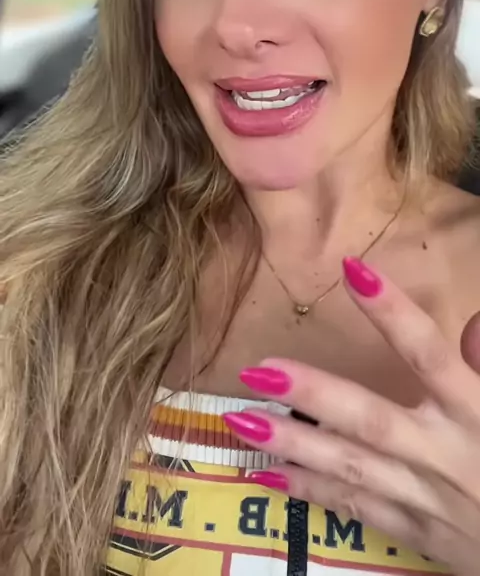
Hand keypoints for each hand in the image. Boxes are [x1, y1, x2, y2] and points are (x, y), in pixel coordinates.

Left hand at [223, 258, 479, 575]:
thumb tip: (472, 321)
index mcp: (477, 413)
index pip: (429, 354)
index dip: (393, 313)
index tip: (352, 269)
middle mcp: (445, 454)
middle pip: (372, 420)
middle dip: (314, 394)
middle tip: (257, 369)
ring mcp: (427, 498)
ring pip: (352, 468)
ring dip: (294, 444)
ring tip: (241, 422)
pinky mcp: (418, 531)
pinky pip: (359, 508)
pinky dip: (315, 491)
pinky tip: (272, 474)